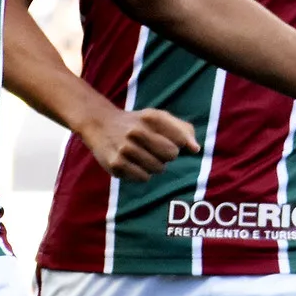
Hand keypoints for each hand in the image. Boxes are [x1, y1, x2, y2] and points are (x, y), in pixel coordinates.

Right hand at [80, 107, 199, 181]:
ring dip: (156, 165)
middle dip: (168, 155)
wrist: (100, 125)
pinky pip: (143, 177)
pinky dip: (143, 174)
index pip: (180, 139)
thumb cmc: (137, 123)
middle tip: (156, 149)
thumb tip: (196, 149)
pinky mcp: (116, 164)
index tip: (172, 141)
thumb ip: (182, 130)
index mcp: (151, 117)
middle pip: (171, 155)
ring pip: (158, 168)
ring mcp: (125, 149)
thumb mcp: (159, 117)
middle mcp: (136, 132)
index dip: (180, 143)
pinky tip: (134, 164)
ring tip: (144, 155)